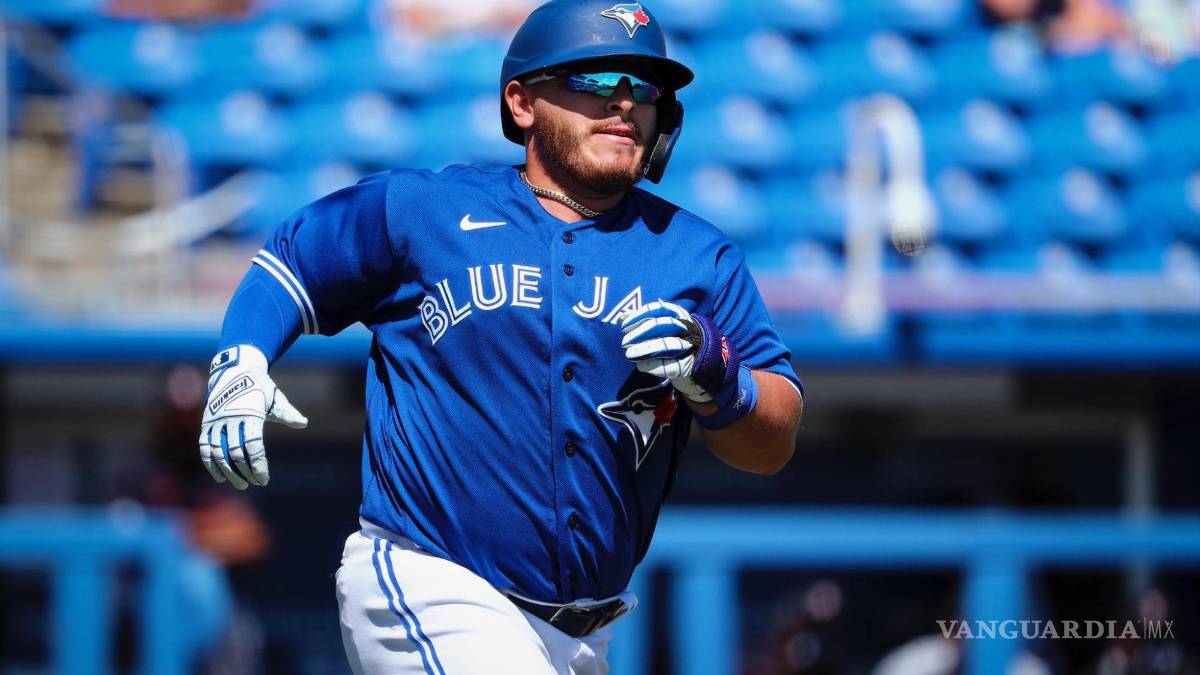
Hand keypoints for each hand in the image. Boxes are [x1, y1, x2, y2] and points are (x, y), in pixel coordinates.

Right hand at [199, 345, 306, 488]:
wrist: (234, 370)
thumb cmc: (259, 387)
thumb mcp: (274, 398)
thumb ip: (286, 413)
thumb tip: (303, 423)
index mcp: (250, 413)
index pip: (253, 447)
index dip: (258, 465)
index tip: (264, 479)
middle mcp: (230, 418)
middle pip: (236, 453)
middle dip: (245, 472)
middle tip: (255, 483)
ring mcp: (215, 422)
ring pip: (219, 453)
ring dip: (228, 472)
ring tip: (240, 484)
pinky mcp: (206, 424)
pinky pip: (205, 448)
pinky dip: (210, 464)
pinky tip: (220, 478)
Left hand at [619, 300, 739, 403]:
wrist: (701, 371)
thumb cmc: (676, 347)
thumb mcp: (664, 331)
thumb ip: (645, 323)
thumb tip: (622, 315)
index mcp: (681, 316)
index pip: (660, 310)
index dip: (640, 316)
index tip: (624, 325)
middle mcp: (688, 329)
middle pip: (664, 325)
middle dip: (641, 332)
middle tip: (624, 342)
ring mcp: (692, 348)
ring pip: (668, 345)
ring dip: (645, 349)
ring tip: (629, 355)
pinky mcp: (691, 367)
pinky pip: (671, 366)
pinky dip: (654, 366)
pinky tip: (641, 366)